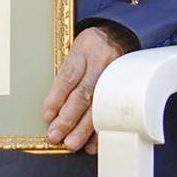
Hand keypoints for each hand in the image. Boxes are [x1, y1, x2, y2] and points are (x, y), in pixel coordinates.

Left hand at [42, 24, 139, 153]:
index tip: (47, 116)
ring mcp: (118, 72)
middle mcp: (103, 59)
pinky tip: (93, 142)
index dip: (57, 98)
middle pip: (84, 93)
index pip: (69, 76)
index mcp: (85, 47)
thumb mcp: (77, 50)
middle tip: (56, 136)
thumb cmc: (92, 46)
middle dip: (68, 118)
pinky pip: (114, 111)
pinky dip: (103, 128)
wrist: (122, 33)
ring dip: (84, 128)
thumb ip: (68, 74)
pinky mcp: (128, 84)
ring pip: (100, 105)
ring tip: (72, 143)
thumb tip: (53, 109)